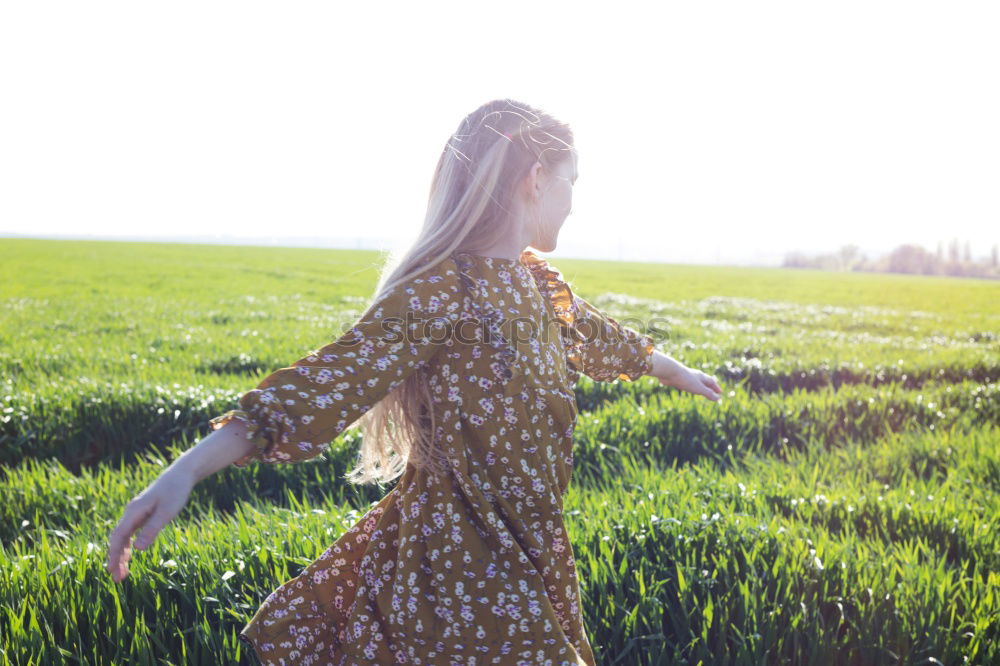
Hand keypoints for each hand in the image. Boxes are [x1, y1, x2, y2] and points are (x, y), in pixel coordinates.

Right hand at [106, 467, 194, 582]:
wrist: (181, 474)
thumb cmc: (176, 492)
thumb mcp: (167, 512)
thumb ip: (152, 530)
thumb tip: (138, 550)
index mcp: (134, 512)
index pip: (119, 537)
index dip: (114, 555)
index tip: (113, 571)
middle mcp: (131, 513)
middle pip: (118, 539)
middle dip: (115, 559)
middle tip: (117, 579)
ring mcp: (135, 513)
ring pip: (123, 537)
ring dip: (121, 554)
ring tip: (122, 573)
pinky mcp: (142, 514)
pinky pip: (130, 533)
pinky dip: (128, 545)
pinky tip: (130, 556)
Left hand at [658, 365, 721, 401]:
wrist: (669, 371)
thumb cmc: (685, 380)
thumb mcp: (699, 388)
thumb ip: (708, 393)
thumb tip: (718, 399)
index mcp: (701, 377)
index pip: (711, 382)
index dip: (716, 388)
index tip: (720, 392)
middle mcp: (695, 375)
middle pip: (704, 381)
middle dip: (709, 386)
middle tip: (713, 390)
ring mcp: (687, 376)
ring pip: (695, 381)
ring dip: (700, 385)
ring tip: (701, 388)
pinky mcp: (678, 378)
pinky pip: (686, 382)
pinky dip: (690, 385)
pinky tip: (686, 386)